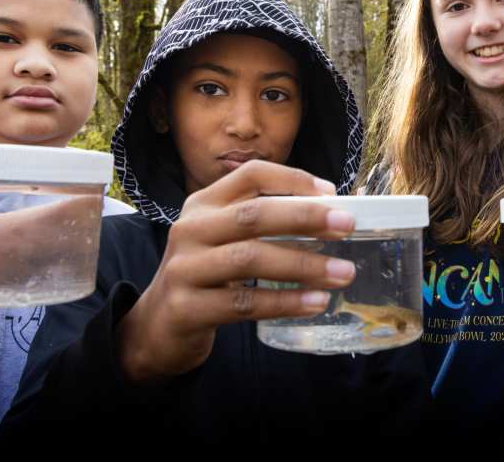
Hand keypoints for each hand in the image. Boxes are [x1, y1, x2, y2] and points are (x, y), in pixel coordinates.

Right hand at [117, 161, 357, 382]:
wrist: (156, 327)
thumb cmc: (204, 276)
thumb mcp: (221, 238)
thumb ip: (260, 224)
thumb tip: (329, 216)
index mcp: (203, 204)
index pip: (251, 176)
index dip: (293, 179)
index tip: (331, 193)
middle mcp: (190, 229)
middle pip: (253, 214)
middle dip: (305, 217)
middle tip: (347, 226)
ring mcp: (184, 268)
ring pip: (250, 258)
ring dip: (303, 265)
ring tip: (343, 273)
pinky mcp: (186, 308)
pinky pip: (244, 303)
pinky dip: (284, 302)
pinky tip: (316, 303)